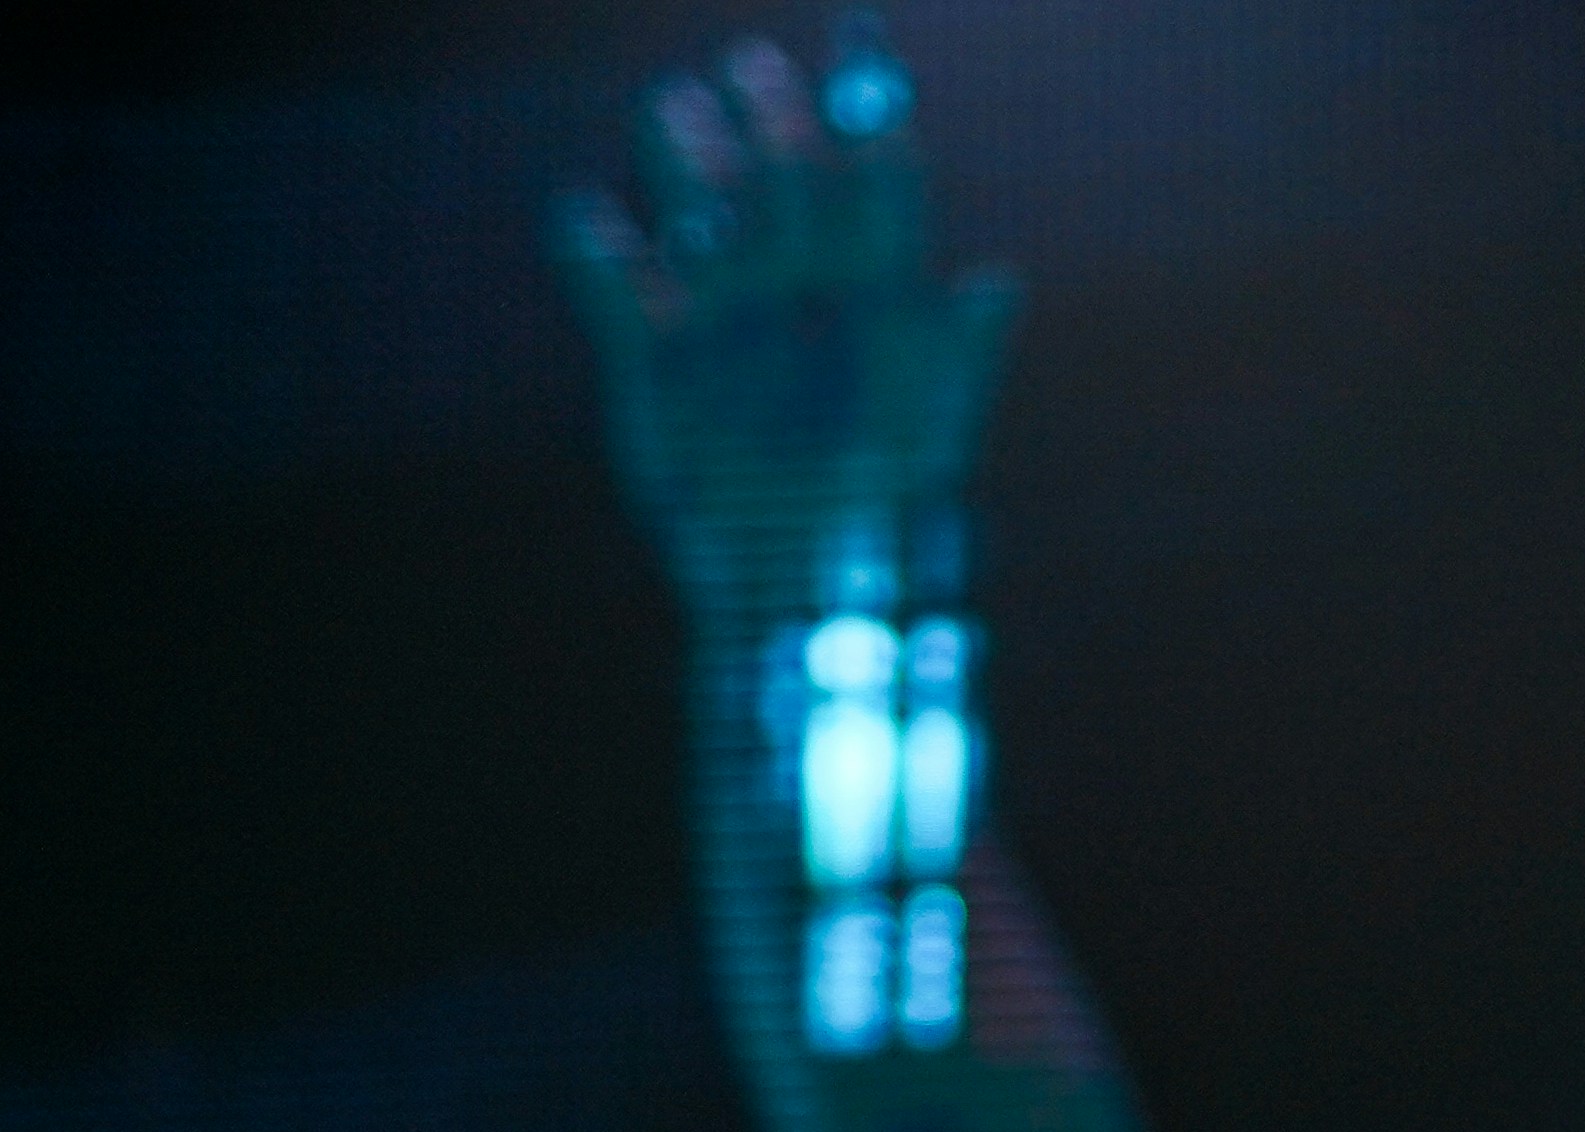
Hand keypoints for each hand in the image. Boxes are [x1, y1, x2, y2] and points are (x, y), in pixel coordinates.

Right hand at [553, 25, 1021, 607]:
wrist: (803, 606)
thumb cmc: (887, 527)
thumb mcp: (930, 442)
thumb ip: (955, 358)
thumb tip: (997, 281)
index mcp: (874, 301)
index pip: (878, 192)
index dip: (869, 133)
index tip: (865, 88)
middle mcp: (798, 294)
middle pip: (779, 181)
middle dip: (768, 124)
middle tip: (752, 71)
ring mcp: (722, 324)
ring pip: (698, 210)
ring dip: (685, 156)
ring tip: (672, 110)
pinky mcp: (649, 365)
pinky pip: (613, 286)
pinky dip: (594, 248)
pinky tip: (588, 215)